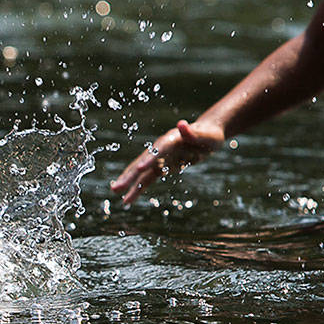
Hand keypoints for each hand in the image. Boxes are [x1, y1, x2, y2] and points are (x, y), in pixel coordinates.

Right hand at [109, 119, 224, 204]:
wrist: (207, 136)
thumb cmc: (209, 135)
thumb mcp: (206, 136)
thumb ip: (193, 133)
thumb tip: (181, 124)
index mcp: (171, 139)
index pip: (159, 150)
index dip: (150, 159)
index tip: (140, 168)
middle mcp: (161, 148)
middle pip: (143, 162)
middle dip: (130, 174)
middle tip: (116, 186)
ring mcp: (160, 158)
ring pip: (141, 172)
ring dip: (129, 182)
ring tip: (114, 192)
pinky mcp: (161, 166)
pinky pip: (147, 179)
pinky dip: (138, 187)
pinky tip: (128, 199)